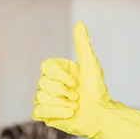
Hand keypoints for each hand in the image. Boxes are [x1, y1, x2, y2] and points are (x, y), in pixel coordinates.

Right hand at [33, 22, 110, 138]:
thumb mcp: (90, 66)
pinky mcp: (45, 114)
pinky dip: (56, 112)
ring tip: (75, 106)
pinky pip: (38, 111)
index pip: (45, 66)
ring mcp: (46, 99)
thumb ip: (83, 45)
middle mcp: (50, 83)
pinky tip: (70, 113)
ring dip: (62, 103)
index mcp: (58, 70)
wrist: (101, 115)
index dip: (59, 75)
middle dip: (63, 91)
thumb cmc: (98, 91)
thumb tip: (79, 23)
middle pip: (42, 82)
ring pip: (40, 97)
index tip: (76, 82)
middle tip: (78, 96)